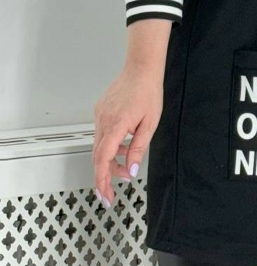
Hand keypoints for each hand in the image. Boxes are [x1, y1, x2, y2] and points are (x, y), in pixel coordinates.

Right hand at [92, 64, 162, 207]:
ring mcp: (99, 114)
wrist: (142, 69)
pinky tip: (123, 142)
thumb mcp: (149, 124)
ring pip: (99, 145)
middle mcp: (102, 120)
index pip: (102, 160)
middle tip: (114, 189)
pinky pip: (101, 133)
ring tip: (127, 160)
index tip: (105, 196)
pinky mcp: (100, 110)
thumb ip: (138, 149)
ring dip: (110, 158)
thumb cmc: (148, 92)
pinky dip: (110, 144)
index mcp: (115, 125)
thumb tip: (130, 170)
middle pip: (98, 156)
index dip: (102, 181)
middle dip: (105, 175)